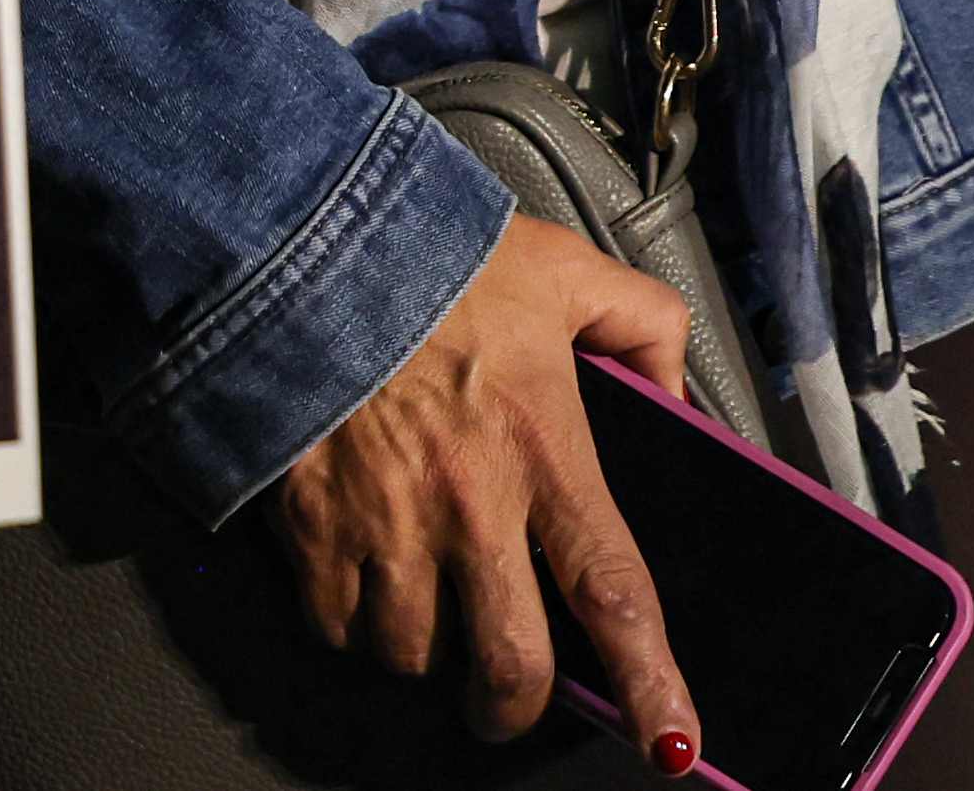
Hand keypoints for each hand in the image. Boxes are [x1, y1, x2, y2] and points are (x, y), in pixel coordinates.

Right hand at [271, 216, 701, 755]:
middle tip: (511, 696)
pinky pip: (336, 623)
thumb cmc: (424, 249)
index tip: (672, 747)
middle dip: (515, 705)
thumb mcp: (561, 267)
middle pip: (510, 666)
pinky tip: (362, 573)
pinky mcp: (311, 527)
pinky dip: (352, 619)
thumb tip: (676, 392)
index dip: (650, 683)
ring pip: (414, 653)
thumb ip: (639, 325)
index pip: (612, 591)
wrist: (296, 233)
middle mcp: (468, 505)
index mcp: (540, 446)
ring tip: (426, 600)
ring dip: (426, 646)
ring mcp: (384, 525)